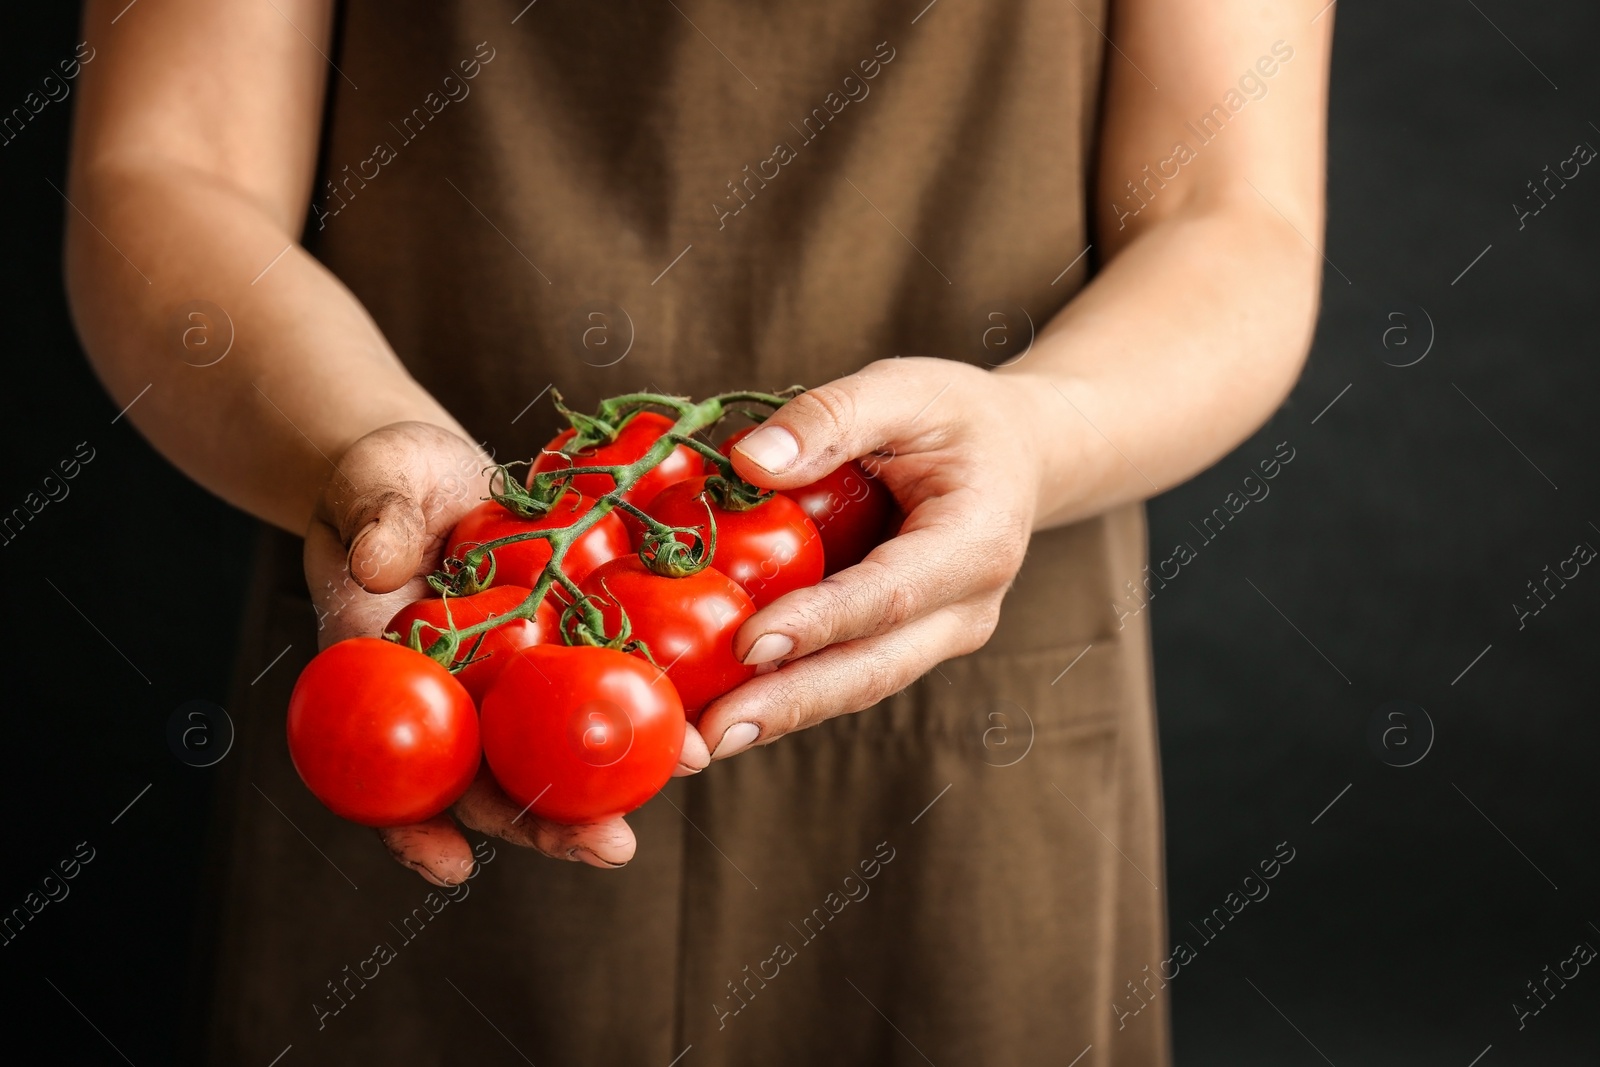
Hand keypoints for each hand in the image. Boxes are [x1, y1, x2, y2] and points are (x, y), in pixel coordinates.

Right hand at [304, 421, 658, 882]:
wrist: (429, 468)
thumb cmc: (376, 481)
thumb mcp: (368, 490)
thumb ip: (376, 526)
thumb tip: (377, 569)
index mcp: (387, 685)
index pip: (388, 776)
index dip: (414, 825)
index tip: (452, 867)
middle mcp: (456, 697)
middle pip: (496, 779)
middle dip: (553, 822)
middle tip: (613, 846)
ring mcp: (515, 674)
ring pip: (562, 739)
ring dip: (622, 765)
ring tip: (689, 765)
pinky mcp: (566, 636)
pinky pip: (607, 667)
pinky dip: (648, 686)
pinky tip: (702, 699)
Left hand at [689, 358, 1050, 761]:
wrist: (1015, 455)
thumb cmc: (958, 416)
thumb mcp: (904, 388)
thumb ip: (830, 416)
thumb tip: (748, 462)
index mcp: (978, 542)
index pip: (889, 593)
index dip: (819, 622)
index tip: (749, 643)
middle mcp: (966, 610)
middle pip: (872, 669)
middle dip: (789, 705)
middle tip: (710, 736)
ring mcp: (938, 639)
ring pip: (856, 686)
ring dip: (778, 717)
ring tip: (700, 744)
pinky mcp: (904, 647)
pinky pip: (844, 675)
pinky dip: (784, 697)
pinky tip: (722, 712)